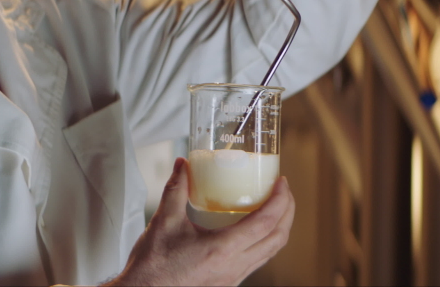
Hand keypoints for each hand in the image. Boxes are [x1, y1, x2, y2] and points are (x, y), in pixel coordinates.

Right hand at [105, 158, 295, 285]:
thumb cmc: (152, 267)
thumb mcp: (163, 222)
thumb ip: (175, 189)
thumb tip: (183, 165)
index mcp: (222, 249)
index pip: (265, 222)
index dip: (279, 200)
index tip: (281, 182)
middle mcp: (233, 266)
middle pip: (277, 239)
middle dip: (287, 212)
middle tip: (283, 191)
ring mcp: (232, 278)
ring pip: (270, 252)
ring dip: (278, 228)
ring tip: (274, 207)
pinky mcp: (227, 283)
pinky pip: (257, 261)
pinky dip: (264, 242)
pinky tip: (253, 230)